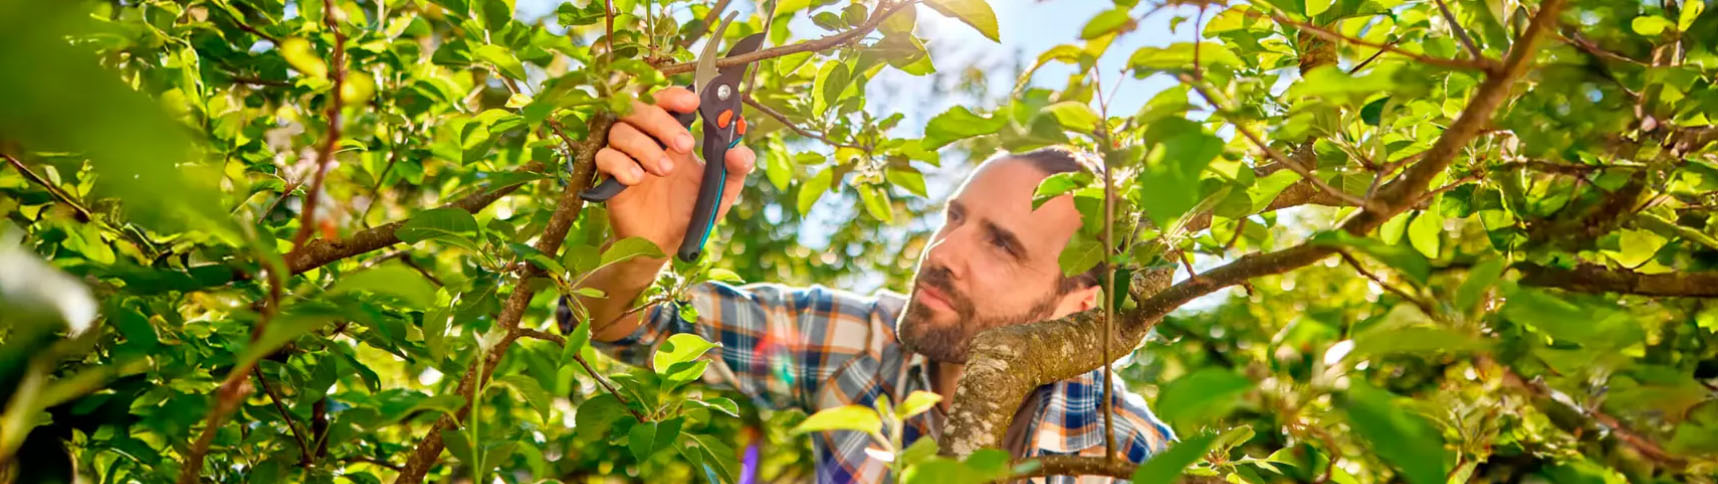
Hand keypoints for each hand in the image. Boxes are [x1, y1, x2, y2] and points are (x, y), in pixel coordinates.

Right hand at [594, 86, 755, 255]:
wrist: (665, 244)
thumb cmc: (691, 210)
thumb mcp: (721, 191)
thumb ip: (736, 169)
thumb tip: (739, 151)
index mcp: (672, 135)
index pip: (666, 101)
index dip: (675, 96)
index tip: (693, 103)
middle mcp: (646, 139)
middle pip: (639, 108)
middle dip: (663, 122)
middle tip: (686, 146)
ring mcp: (625, 156)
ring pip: (619, 130)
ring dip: (644, 145)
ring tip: (666, 170)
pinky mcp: (609, 177)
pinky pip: (603, 157)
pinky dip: (620, 163)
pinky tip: (637, 180)